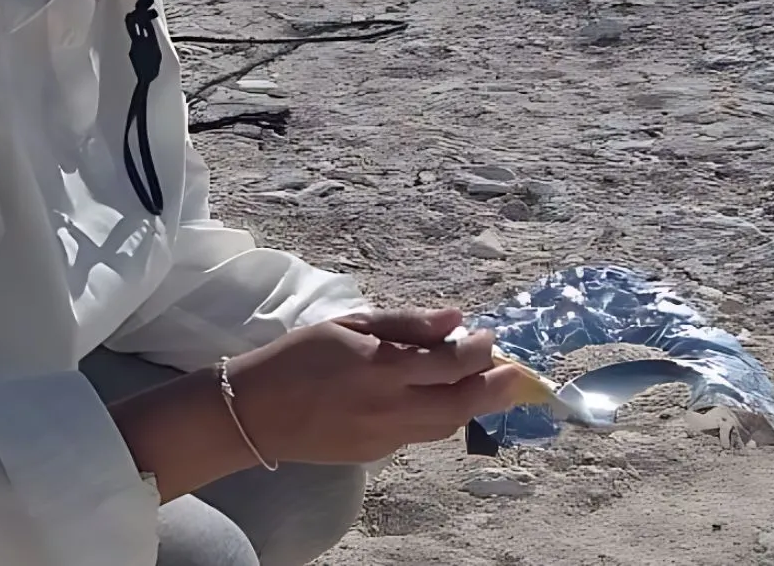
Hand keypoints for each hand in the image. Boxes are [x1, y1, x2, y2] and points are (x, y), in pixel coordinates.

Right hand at [226, 309, 519, 464]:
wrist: (257, 412)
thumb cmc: (300, 357)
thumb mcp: (350, 325)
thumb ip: (406, 324)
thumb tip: (455, 320)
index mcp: (383, 368)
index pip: (452, 364)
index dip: (480, 351)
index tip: (489, 337)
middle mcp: (391, 407)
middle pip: (462, 403)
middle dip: (497, 387)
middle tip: (516, 371)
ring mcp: (386, 436)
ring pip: (447, 424)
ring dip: (471, 404)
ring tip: (482, 382)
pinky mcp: (378, 454)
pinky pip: (421, 434)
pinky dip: (439, 414)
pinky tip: (437, 396)